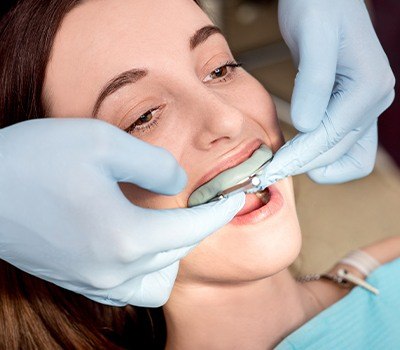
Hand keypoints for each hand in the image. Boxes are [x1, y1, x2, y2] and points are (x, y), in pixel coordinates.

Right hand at [0, 118, 244, 306]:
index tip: (237, 199)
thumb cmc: (36, 160)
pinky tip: (137, 238)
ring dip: (172, 252)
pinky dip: (145, 265)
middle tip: (204, 203)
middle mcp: (113, 270)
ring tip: (168, 222)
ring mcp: (93, 281)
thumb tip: (178, 185)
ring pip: (157, 278)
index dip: (219, 213)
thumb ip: (154, 164)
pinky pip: (129, 286)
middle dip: (198, 228)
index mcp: (126, 237)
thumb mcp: (103, 143)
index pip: (193, 230)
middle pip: (177, 253)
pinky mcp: (77, 280)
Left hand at [261, 0, 394, 185]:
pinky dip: (321, 155)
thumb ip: (314, 81)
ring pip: (347, 156)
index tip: (270, 169)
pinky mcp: (350, 106)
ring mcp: (365, 105)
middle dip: (303, 164)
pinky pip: (343, 145)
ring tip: (283, 164)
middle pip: (338, 152)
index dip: (298, 157)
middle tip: (269, 172)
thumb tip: (306, 124)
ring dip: (316, 166)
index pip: (329, 137)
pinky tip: (297, 151)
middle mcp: (373, 100)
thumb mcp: (313, 36)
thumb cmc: (319, 6)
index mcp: (368, 86)